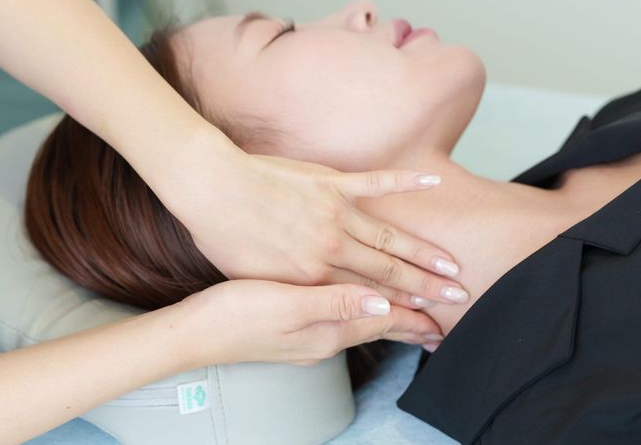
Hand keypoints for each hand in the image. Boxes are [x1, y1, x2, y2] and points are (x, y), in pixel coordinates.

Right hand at [177, 280, 442, 366]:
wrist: (195, 331)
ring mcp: (309, 335)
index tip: (445, 313)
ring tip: (413, 320)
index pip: (384, 323)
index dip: (415, 316)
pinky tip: (355, 306)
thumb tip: (382, 304)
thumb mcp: (285, 306)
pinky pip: (340, 318)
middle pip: (379, 328)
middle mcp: (324, 336)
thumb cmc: (235, 315)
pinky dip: (361, 312)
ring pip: (363, 324)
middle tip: (441, 326)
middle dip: (411, 325)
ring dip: (391, 321)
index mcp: (327, 329)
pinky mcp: (293, 326)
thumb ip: (334, 304)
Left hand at [188, 152, 466, 308]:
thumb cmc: (226, 237)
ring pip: (390, 237)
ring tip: (451, 263)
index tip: (428, 319)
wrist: (212, 189)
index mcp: (312, 277)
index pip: (367, 297)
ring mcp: (334, 214)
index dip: (402, 309)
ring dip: (423, 251)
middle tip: (457, 296)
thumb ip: (294, 291)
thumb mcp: (256, 280)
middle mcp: (331, 249)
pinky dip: (405, 184)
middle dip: (425, 288)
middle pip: (388, 271)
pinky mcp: (331, 183)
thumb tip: (318, 301)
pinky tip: (432, 185)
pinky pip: (376, 183)